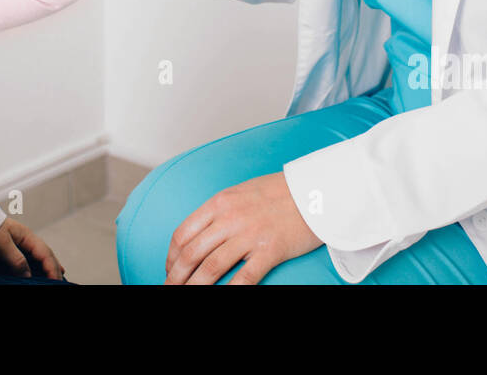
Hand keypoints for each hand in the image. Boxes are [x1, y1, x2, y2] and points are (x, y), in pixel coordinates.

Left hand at [0, 217, 64, 279]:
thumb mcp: (2, 245)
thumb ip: (16, 260)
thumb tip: (29, 275)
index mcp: (27, 236)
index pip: (45, 253)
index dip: (51, 267)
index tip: (55, 280)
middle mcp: (27, 240)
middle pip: (46, 255)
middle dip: (54, 268)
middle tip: (60, 282)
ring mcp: (21, 244)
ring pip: (39, 257)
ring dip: (49, 266)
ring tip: (57, 276)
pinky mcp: (13, 249)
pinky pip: (30, 259)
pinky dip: (38, 265)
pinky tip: (40, 270)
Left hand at [164, 172, 322, 284]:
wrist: (315, 190)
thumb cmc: (279, 191)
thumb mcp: (241, 192)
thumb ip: (220, 210)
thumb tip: (201, 232)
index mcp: (220, 202)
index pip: (184, 233)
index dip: (171, 257)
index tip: (170, 268)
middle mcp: (230, 218)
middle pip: (192, 253)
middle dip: (176, 276)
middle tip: (170, 287)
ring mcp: (249, 235)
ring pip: (211, 268)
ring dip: (194, 287)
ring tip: (186, 295)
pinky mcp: (270, 250)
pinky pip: (244, 277)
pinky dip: (229, 291)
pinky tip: (221, 297)